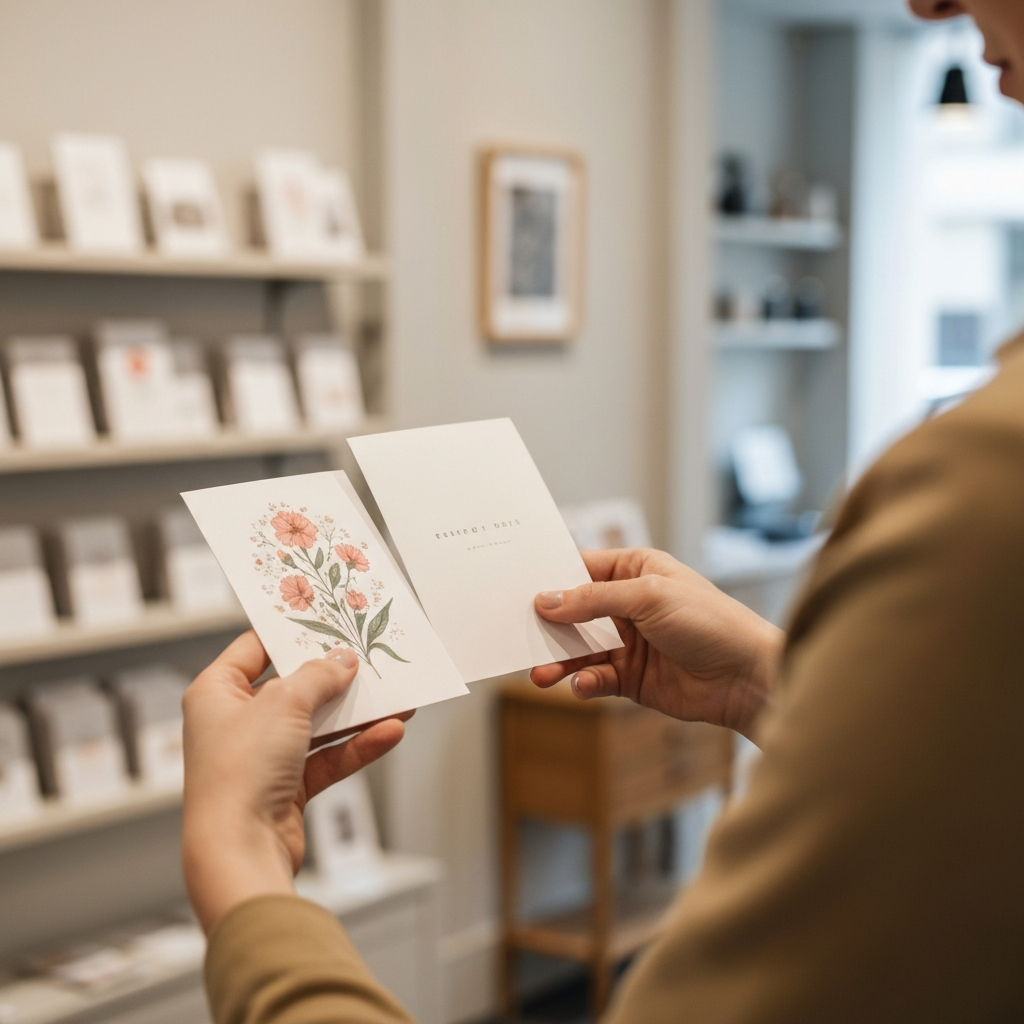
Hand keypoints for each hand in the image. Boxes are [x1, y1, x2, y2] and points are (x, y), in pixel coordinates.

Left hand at [181, 631, 410, 933]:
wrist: (240, 850)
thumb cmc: (241, 772)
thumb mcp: (284, 704)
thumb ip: (319, 675)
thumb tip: (342, 660)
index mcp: (216, 693)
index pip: (254, 648)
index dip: (288, 632)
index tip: (325, 619)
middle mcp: (235, 722)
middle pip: (293, 686)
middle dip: (334, 676)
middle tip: (369, 657)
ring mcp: (262, 756)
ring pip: (316, 723)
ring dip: (355, 713)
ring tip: (396, 697)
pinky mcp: (286, 786)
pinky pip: (328, 757)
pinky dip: (357, 746)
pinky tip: (389, 732)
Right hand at [531, 549, 783, 738]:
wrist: (747, 676)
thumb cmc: (710, 622)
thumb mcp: (648, 597)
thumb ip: (593, 599)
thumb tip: (546, 600)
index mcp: (634, 570)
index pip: (580, 569)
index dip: (549, 579)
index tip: (515, 590)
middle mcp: (627, 604)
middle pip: (572, 612)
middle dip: (547, 627)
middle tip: (520, 638)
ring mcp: (628, 642)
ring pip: (578, 650)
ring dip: (559, 661)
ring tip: (541, 675)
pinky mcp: (631, 678)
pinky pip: (595, 678)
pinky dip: (584, 683)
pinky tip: (582, 686)